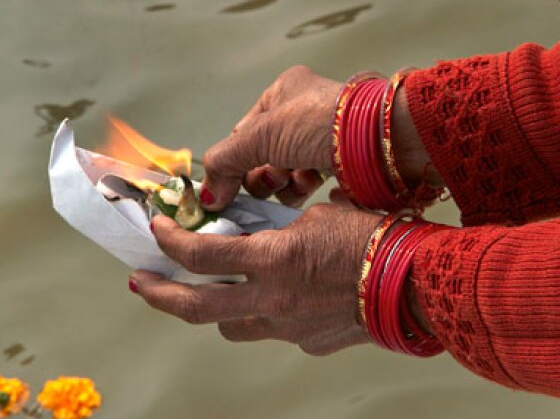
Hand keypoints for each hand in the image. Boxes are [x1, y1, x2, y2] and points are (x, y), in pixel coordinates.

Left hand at [130, 203, 382, 354]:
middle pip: (195, 306)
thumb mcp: (320, 216)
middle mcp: (271, 299)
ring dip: (215, 309)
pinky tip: (286, 299)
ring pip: (231, 327)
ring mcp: (289, 327)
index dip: (170, 242)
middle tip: (141, 283)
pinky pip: (275, 331)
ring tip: (213, 293)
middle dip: (160, 294)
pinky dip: (269, 315)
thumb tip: (261, 231)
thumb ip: (280, 228)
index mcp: (272, 258)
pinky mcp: (309, 342)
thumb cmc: (377, 239)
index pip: (200, 255)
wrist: (417, 284)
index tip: (158, 231)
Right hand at [200, 65, 341, 209]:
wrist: (383, 140)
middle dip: (265, 174)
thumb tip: (207, 196)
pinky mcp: (341, 161)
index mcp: (283, 91)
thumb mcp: (262, 136)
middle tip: (274, 180)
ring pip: (286, 172)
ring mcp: (323, 136)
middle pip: (263, 156)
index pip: (244, 133)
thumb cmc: (321, 123)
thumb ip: (226, 162)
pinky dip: (307, 188)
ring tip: (297, 182)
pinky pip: (310, 181)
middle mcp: (302, 111)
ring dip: (286, 184)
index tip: (229, 187)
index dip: (236, 160)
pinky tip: (315, 187)